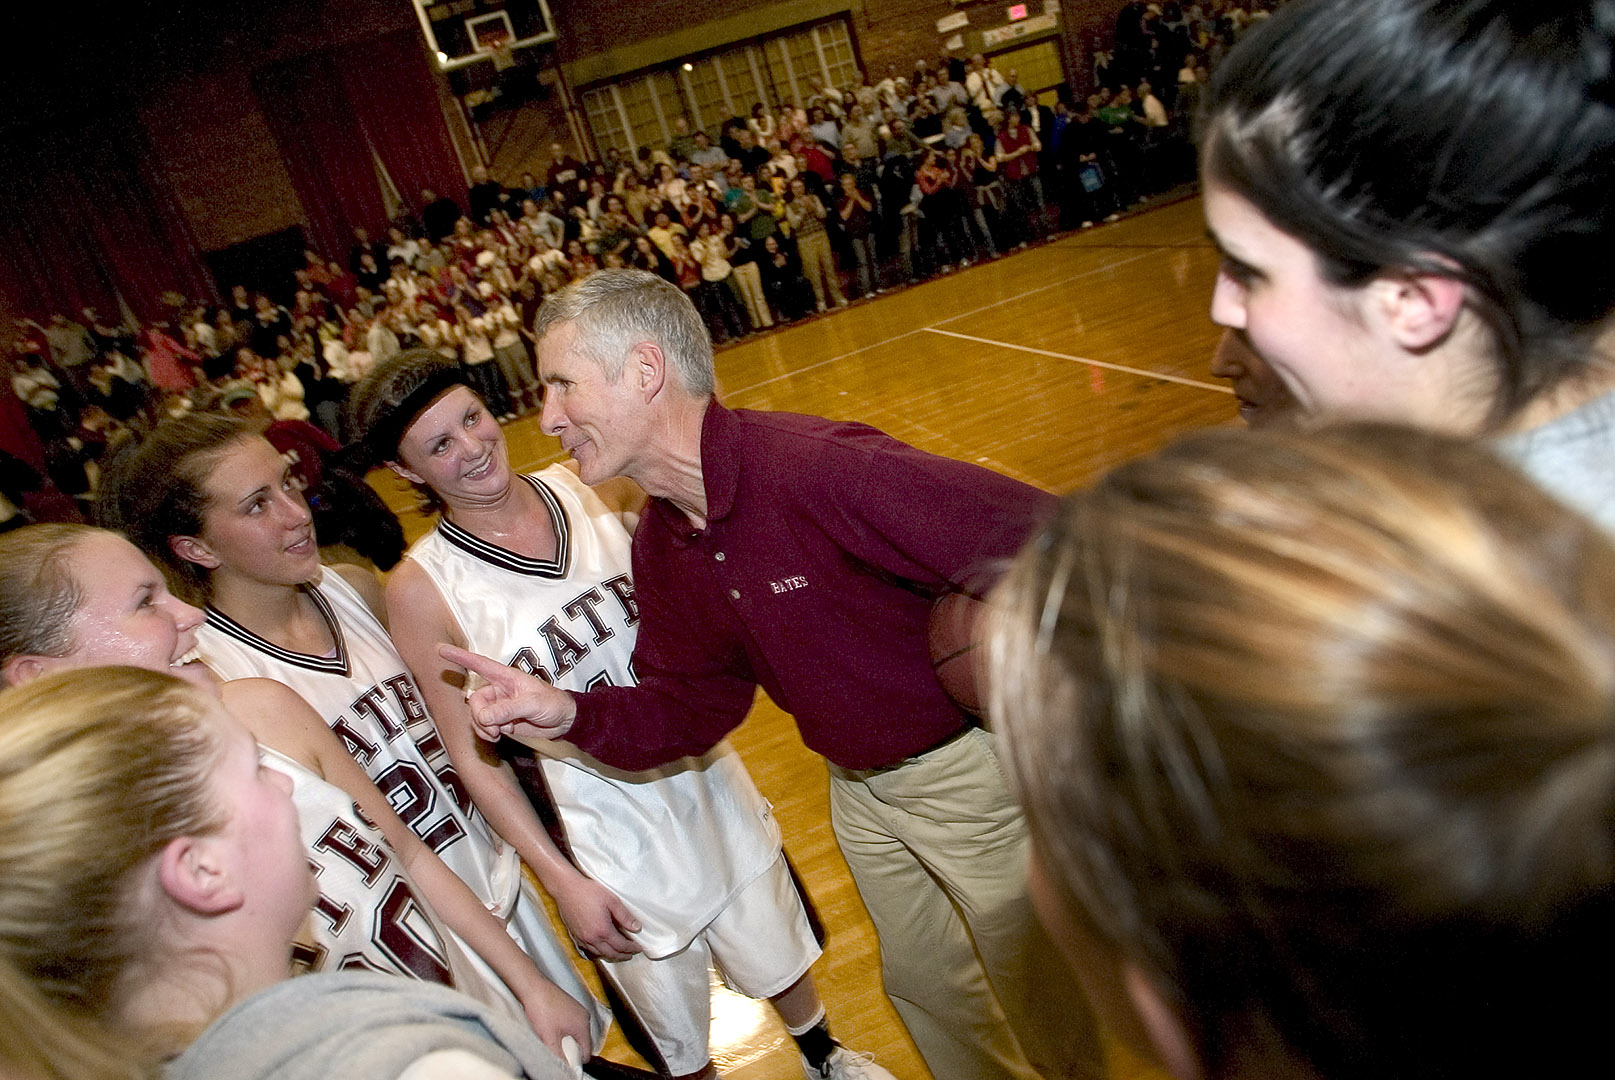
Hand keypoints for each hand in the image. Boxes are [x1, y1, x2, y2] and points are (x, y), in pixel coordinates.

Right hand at [438, 644, 577, 742]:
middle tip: (495, 728)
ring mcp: (498, 706)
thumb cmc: (553, 704)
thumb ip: (508, 709)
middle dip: (480, 716)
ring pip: (477, 716)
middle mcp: (498, 690)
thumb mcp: (532, 704)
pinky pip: (483, 726)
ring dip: (483, 727)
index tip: (440, 649)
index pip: (479, 664)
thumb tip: (484, 717)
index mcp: (506, 677)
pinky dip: (487, 733)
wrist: (564, 721)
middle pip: (475, 701)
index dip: (460, 656)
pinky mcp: (500, 720)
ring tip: (499, 734)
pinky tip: (499, 736)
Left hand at [516, 975, 594, 1059]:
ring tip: (550, 1037)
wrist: (532, 986)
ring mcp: (577, 1009)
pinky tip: (548, 1027)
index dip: (576, 1061)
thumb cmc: (540, 1007)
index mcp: (583, 1025)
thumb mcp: (548, 1038)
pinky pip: (570, 1024)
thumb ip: (559, 1055)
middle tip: (554, 1048)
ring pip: (574, 1033)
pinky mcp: (569, 1005)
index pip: (587, 1053)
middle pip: (581, 1043)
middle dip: (569, 1049)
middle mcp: (583, 1016)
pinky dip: (562, 1029)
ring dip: (565, 1039)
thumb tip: (564, 1068)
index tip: (564, 1063)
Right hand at [552, 873, 643, 960]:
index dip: (631, 948)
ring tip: (620, 953)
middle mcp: (592, 938)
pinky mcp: (575, 936)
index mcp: (603, 930)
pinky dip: (599, 952)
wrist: (567, 889)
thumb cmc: (589, 892)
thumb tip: (636, 928)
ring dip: (612, 955)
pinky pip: (589, 950)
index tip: (638, 947)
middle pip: (611, 953)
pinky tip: (603, 949)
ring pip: (600, 954)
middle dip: (623, 955)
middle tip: (632, 954)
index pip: (621, 946)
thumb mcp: (612, 901)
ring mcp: (582, 939)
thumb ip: (625, 916)